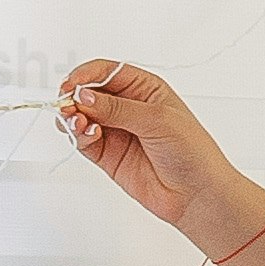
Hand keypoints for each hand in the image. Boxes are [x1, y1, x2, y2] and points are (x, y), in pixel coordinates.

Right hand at [54, 57, 264, 247]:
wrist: (196, 193)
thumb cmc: (192, 151)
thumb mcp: (157, 119)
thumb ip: (117, 108)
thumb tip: (84, 97)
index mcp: (145, 89)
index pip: (108, 72)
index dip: (86, 75)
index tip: (71, 85)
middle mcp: (128, 107)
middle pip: (89, 93)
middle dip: (75, 97)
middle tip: (68, 106)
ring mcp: (117, 131)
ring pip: (82, 117)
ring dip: (73, 118)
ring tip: (77, 124)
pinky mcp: (108, 154)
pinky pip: (84, 140)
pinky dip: (79, 136)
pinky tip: (88, 135)